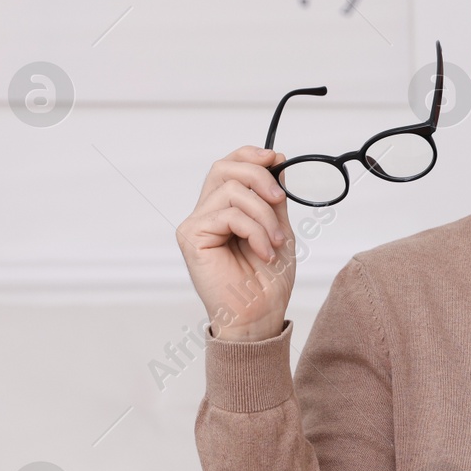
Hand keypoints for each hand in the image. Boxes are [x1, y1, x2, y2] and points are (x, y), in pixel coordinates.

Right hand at [175, 146, 294, 341]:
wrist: (260, 315)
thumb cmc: (268, 281)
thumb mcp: (279, 228)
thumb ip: (273, 198)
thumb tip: (276, 162)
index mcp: (225, 209)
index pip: (228, 166)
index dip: (250, 155)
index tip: (277, 159)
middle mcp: (206, 213)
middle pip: (224, 168)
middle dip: (259, 177)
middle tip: (280, 199)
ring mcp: (196, 224)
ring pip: (231, 190)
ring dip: (264, 215)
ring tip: (275, 242)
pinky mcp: (191, 237)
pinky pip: (227, 214)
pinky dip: (254, 230)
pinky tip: (264, 250)